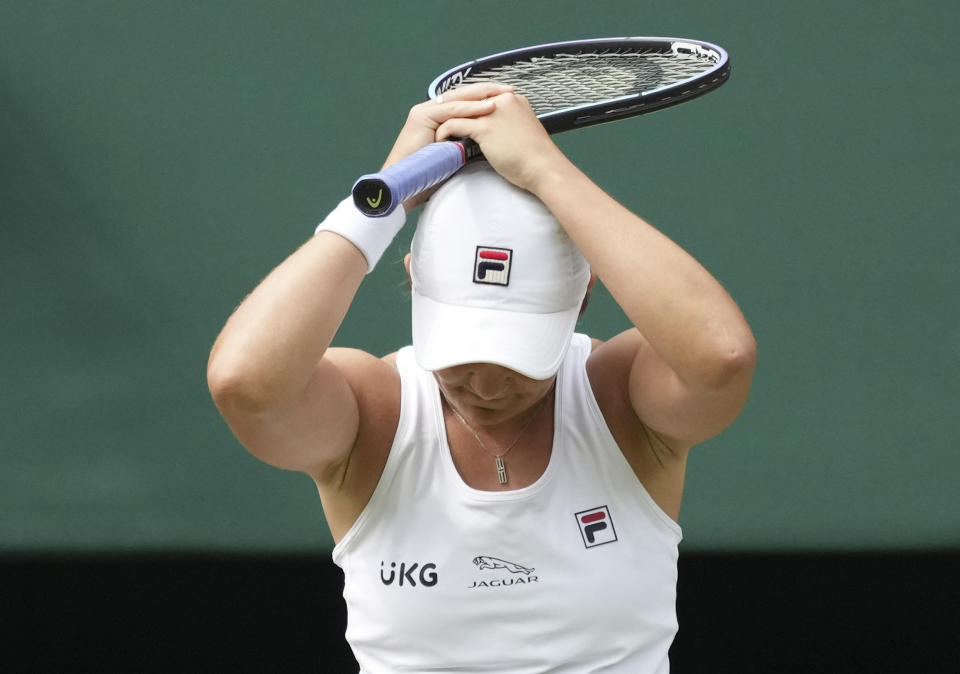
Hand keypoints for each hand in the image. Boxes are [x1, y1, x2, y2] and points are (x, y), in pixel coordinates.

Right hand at [382, 83, 513, 209]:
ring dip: (482, 96)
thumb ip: (467, 143)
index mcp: (438, 118)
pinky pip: (451, 110)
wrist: (406, 185)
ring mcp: (424, 112)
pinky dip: (471, 108)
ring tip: (503, 94)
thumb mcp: (455, 155)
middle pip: (463, 96)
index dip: (486, 98)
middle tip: (509, 89)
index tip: (508, 97)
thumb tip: (489, 141)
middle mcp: (430, 111)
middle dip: (487, 91)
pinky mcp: (421, 117)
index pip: (465, 102)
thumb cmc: (428, 176)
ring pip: (458, 99)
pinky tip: (488, 107)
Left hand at [435, 91, 564, 193]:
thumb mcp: (523, 133)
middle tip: (440, 124)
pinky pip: (456, 124)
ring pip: (460, 111)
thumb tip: (499, 134)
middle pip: (469, 101)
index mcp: (514, 100)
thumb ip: (509, 126)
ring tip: (437, 134)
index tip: (457, 119)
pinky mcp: (485, 127)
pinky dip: (445, 132)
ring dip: (446, 122)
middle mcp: (503, 100)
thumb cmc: (536, 158)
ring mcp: (493, 112)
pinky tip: (440, 141)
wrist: (543, 168)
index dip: (467, 109)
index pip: (482, 99)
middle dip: (454, 113)